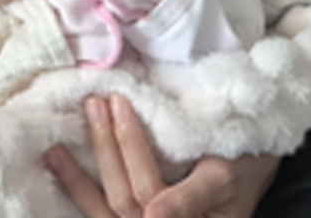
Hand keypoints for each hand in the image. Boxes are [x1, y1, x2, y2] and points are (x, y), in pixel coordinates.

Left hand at [46, 94, 278, 217]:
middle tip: (94, 105)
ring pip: (106, 212)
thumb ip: (190, 198)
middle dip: (106, 150)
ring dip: (78, 179)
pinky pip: (104, 212)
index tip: (118, 105)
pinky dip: (82, 192)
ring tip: (56, 148)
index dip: (130, 149)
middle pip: (124, 201)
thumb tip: (154, 214)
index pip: (149, 193)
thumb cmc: (244, 165)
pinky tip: (62, 169)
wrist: (254, 165)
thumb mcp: (223, 177)